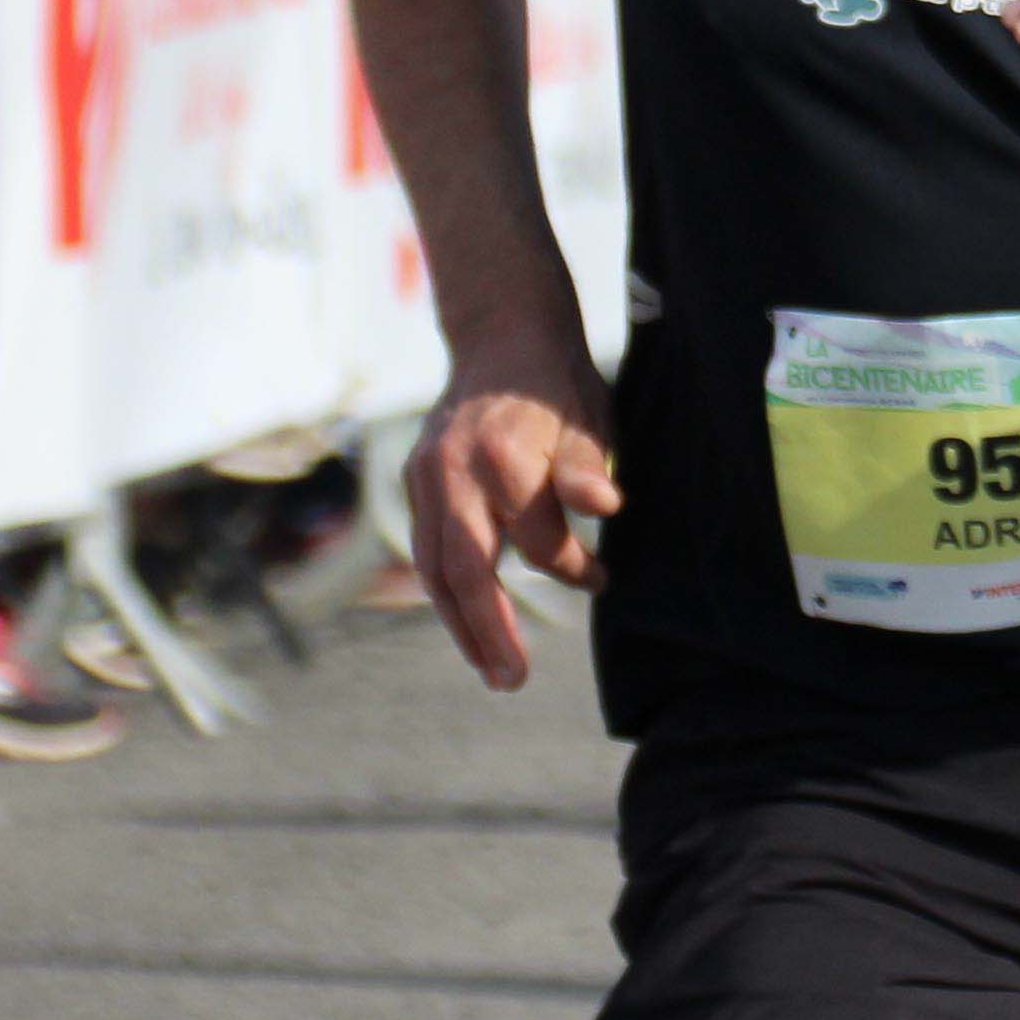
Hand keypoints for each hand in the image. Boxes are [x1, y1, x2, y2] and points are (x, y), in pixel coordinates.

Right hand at [406, 339, 619, 690]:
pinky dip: (445, 588)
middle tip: (511, 680)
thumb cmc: (560, 387)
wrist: (503, 338)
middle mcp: (453, 472)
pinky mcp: (415, 480)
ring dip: (459, 622)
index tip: (603, 578)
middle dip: (487, 631)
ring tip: (489, 667)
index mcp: (503, 458)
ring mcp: (425, 477)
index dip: (573, 568)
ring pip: (433, 566)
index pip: (537, 541)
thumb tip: (604, 506)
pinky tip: (469, 619)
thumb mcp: (590, 420)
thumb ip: (587, 468)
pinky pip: (427, 547)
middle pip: (463, 570)